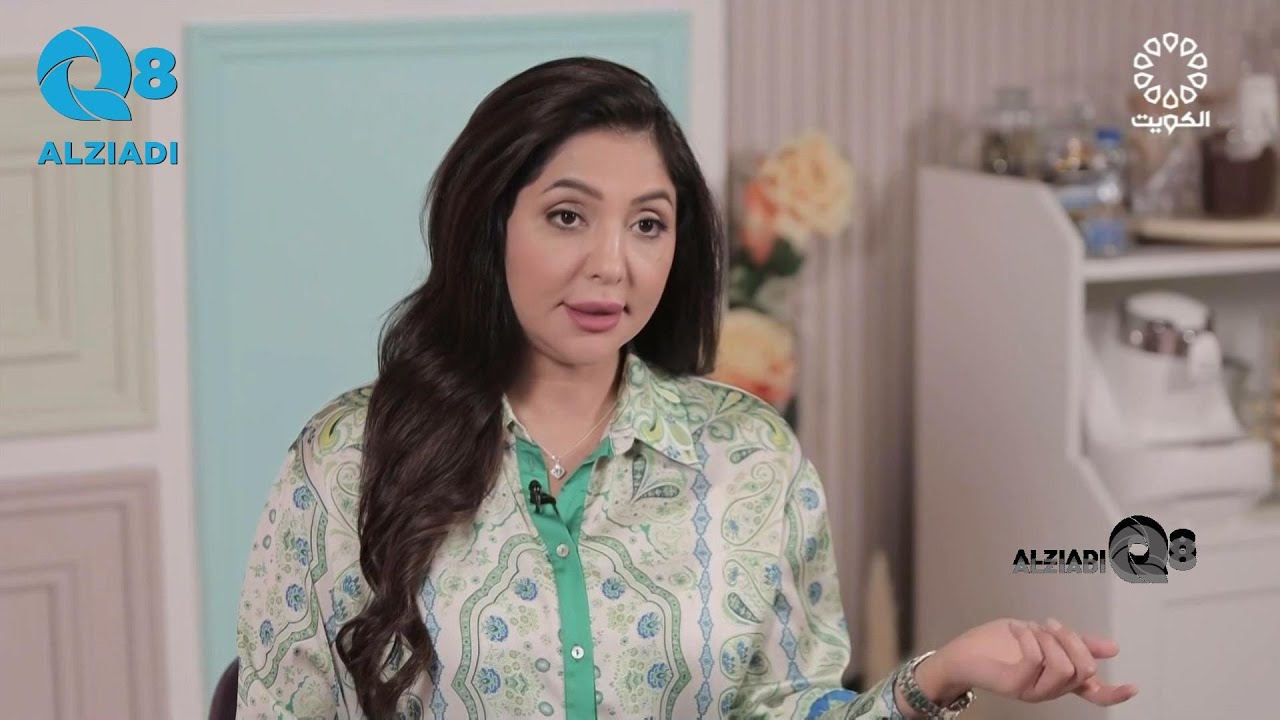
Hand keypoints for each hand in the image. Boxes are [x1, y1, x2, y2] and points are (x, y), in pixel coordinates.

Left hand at [915, 617, 1137, 708]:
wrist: (962, 652)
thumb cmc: (1000, 644)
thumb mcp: (1044, 636)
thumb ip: (1076, 642)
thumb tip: (1113, 647)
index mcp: (1060, 679)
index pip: (1095, 694)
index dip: (1116, 694)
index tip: (1134, 686)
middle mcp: (1051, 690)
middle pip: (1084, 668)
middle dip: (1070, 638)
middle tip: (1050, 624)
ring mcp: (1033, 690)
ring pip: (1063, 666)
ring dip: (1048, 638)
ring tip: (1032, 628)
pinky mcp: (1015, 685)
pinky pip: (1035, 659)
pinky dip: (1028, 636)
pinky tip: (1017, 628)